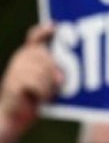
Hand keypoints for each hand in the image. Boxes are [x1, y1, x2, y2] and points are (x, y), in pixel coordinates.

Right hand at [0, 24, 61, 142]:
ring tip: (47, 94)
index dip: (44, 31)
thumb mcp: (46, 82)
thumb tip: (62, 75)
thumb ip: (53, 72)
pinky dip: (43, 93)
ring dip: (50, 86)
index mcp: (28, 56)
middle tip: (60, 83)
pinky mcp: (13, 83)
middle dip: (55, 70)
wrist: (13, 116)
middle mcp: (20, 59)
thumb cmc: (35, 97)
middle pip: (44, 56)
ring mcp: (15, 70)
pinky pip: (36, 84)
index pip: (35, 37)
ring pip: (42, 72)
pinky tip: (39, 99)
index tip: (55, 26)